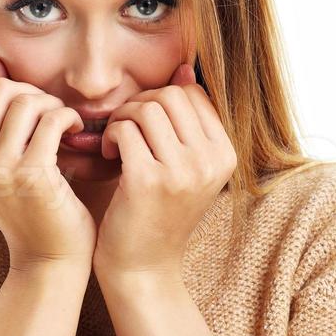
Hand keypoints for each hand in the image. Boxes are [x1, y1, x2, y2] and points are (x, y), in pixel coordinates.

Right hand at [0, 55, 96, 270]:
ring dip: (53, 106)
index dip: (9, 89)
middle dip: (32, 94)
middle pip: (1, 89)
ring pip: (27, 101)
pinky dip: (69, 119)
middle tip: (51, 117)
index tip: (29, 111)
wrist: (48, 256)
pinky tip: (75, 134)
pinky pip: (52, 119)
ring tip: (63, 126)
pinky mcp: (30, 176)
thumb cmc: (28, 203)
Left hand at [94, 63, 237, 279]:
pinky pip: (125, 130)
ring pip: (146, 108)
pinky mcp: (149, 181)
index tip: (146, 125)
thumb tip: (183, 68)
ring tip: (116, 143)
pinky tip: (108, 156)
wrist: (143, 268)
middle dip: (140, 105)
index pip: (193, 95)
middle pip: (170, 96)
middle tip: (125, 130)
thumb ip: (187, 121)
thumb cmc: (159, 213)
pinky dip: (110, 136)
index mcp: (226, 155)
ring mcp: (182, 172)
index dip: (162, 100)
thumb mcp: (185, 167)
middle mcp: (211, 162)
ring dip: (122, 119)